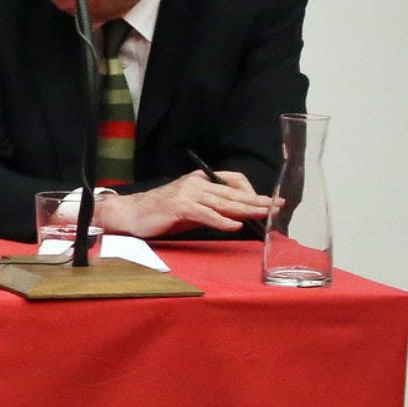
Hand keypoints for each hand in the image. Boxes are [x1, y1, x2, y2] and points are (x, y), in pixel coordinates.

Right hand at [95, 170, 278, 237]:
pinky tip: (235, 226)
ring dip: (246, 209)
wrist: (129, 214)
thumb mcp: (190, 209)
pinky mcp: (180, 207)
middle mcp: (196, 183)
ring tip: (264, 214)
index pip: (233, 181)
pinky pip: (206, 214)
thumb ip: (211, 210)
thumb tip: (236, 218)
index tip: (265, 202)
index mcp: (199, 181)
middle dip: (258, 200)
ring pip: (224, 202)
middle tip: (278, 206)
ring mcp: (188, 194)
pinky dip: (222, 221)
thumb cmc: (158, 214)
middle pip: (233, 192)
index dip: (251, 191)